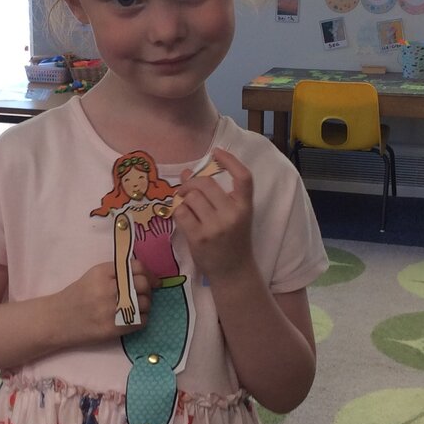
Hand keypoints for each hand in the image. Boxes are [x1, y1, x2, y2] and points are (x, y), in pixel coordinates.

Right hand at [63, 259, 151, 341]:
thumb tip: (146, 276)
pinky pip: (141, 321)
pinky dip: (142, 319)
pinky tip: (132, 318)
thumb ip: (117, 273)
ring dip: (145, 306)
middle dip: (148, 289)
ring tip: (135, 307)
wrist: (59, 319)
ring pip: (145, 304)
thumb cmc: (78, 296)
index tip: (154, 280)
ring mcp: (111, 310)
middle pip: (143, 284)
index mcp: (103, 273)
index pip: (136, 268)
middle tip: (144, 294)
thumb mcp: (94, 276)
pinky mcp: (114, 328)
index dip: (149, 274)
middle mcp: (108, 289)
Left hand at [173, 147, 254, 281]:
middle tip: (185, 187)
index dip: (230, 160)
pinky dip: (178, 211)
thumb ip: (217, 195)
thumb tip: (186, 172)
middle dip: (191, 181)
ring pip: (190, 196)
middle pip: (205, 183)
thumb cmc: (232, 240)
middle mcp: (232, 214)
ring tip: (186, 205)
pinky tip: (182, 217)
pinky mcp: (199, 237)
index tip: (216, 152)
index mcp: (245, 207)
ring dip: (183, 198)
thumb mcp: (234, 215)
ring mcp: (215, 226)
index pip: (243, 176)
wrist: (233, 271)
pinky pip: (180, 212)